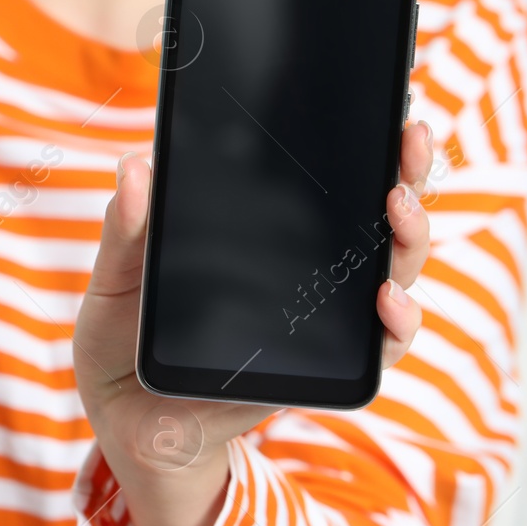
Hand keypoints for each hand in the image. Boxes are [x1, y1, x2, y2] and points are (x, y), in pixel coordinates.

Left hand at [71, 121, 434, 525]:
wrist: (126, 420)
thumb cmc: (124, 339)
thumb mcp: (116, 280)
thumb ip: (127, 230)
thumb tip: (135, 166)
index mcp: (261, 230)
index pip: (326, 175)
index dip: (363, 141)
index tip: (384, 105)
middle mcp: (307, 268)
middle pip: (377, 214)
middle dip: (407, 172)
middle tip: (409, 138)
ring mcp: (323, 316)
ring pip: (392, 270)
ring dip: (410, 237)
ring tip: (399, 208)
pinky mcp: (326, 368)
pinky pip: (379, 347)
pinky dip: (396, 323)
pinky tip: (387, 300)